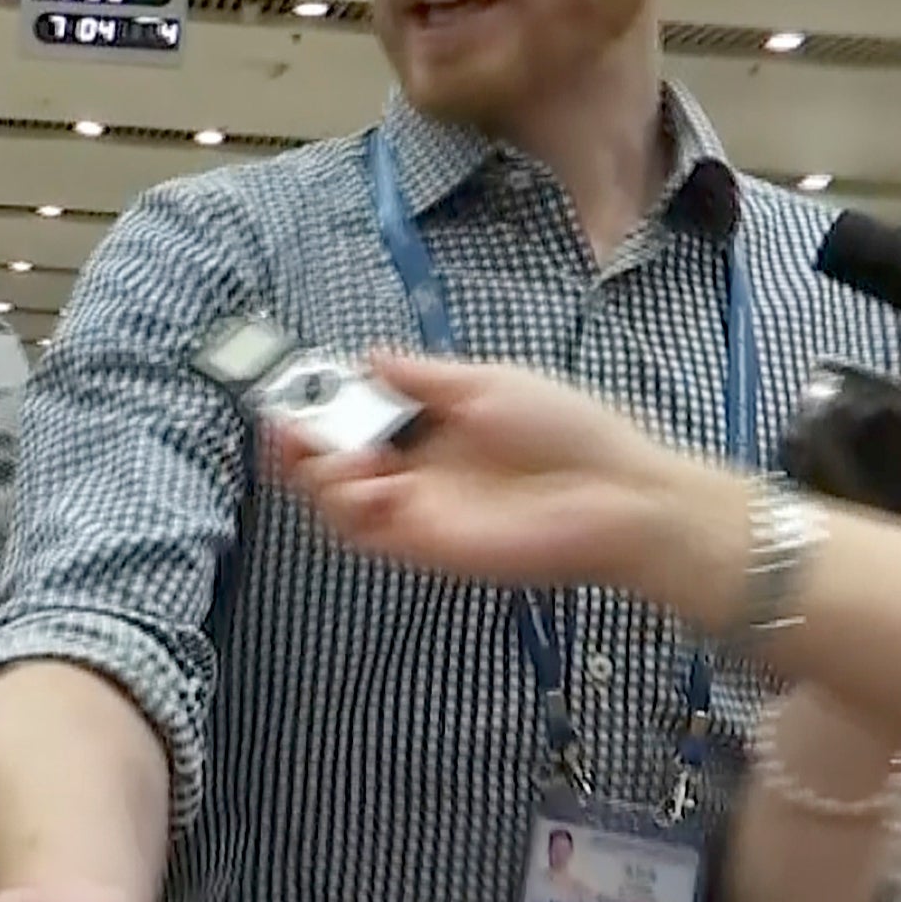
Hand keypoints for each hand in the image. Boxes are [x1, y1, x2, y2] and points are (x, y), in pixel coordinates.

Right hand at [270, 352, 687, 593]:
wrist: (616, 495)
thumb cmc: (566, 432)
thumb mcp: (490, 384)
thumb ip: (424, 377)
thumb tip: (368, 356)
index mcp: (429, 428)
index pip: (355, 418)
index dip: (319, 405)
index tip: (296, 388)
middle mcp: (413, 470)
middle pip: (331, 461)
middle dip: (299, 444)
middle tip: (285, 425)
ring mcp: (414, 510)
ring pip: (334, 500)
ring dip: (319, 476)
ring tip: (330, 455)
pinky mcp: (422, 545)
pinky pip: (362, 532)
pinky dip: (351, 506)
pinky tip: (374, 485)